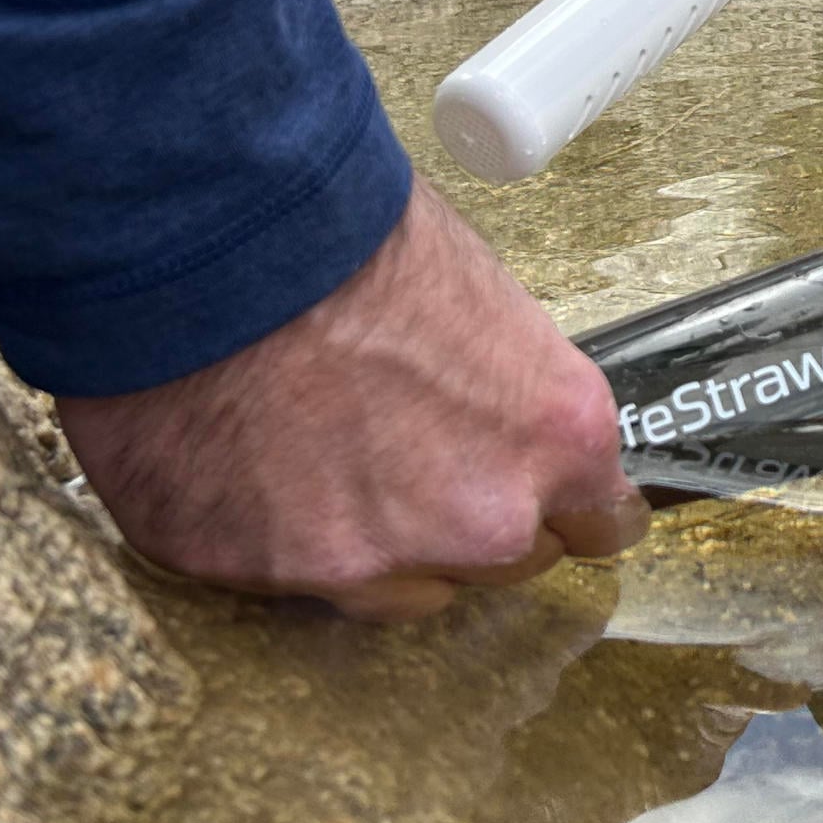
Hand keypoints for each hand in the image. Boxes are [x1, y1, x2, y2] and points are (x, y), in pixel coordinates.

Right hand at [56, 180, 646, 619]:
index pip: (602, 521)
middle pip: (503, 558)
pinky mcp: (264, 578)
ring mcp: (369, 565)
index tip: (550, 493)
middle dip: (471, 514)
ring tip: (325, 453)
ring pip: (401, 586)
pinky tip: (253, 459)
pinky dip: (279, 532)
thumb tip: (490, 406)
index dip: (569, 499)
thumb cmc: (354, 235)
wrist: (221, 241)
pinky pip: (291, 574)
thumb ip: (506, 386)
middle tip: (415, 447)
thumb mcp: (480, 291)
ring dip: (381, 540)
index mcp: (553, 438)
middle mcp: (478, 521)